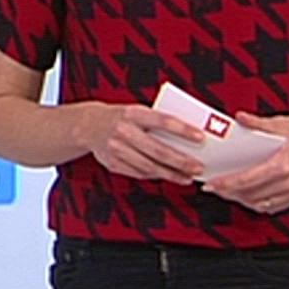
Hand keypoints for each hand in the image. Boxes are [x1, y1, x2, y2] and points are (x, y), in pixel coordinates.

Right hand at [75, 102, 206, 182]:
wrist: (87, 125)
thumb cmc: (120, 117)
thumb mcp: (136, 111)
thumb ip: (156, 121)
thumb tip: (186, 135)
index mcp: (132, 113)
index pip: (162, 121)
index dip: (183, 130)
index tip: (201, 138)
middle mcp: (123, 131)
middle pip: (157, 150)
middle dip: (181, 161)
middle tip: (198, 167)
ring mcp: (116, 149)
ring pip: (149, 166)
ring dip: (171, 174)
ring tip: (187, 177)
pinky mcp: (113, 164)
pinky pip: (139, 173)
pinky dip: (155, 176)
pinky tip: (168, 176)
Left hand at [204, 110, 288, 213]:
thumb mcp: (278, 123)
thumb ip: (256, 123)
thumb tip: (239, 117)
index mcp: (283, 163)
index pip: (248, 179)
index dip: (227, 184)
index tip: (211, 184)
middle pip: (252, 194)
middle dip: (229, 193)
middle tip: (212, 187)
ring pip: (260, 203)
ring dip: (241, 199)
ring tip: (225, 191)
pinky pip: (272, 206)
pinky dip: (256, 203)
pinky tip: (244, 195)